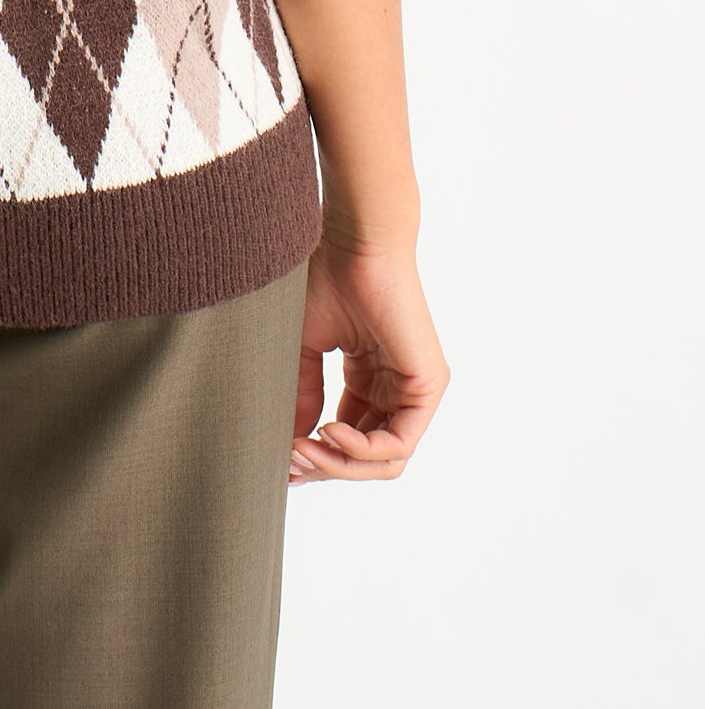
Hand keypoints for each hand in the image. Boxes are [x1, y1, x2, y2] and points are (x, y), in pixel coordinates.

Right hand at [290, 237, 448, 485]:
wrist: (352, 242)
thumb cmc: (325, 279)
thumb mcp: (303, 349)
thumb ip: (301, 396)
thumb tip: (290, 447)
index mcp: (369, 377)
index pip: (349, 438)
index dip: (316, 456)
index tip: (280, 460)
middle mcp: (396, 387)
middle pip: (366, 457)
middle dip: (325, 466)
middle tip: (289, 461)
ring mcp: (415, 389)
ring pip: (385, 460)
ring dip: (340, 464)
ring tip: (303, 449)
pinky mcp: (428, 385)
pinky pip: (398, 443)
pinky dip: (361, 448)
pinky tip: (328, 430)